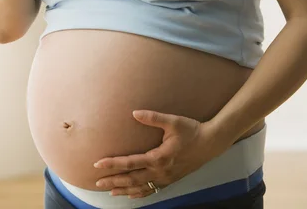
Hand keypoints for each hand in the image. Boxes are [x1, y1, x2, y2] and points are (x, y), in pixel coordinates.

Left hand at [93, 110, 218, 198]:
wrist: (210, 144)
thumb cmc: (191, 130)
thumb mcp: (173, 121)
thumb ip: (153, 118)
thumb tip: (134, 113)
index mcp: (158, 157)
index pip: (130, 163)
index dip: (112, 164)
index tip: (97, 164)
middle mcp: (160, 171)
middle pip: (132, 179)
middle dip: (113, 181)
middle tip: (97, 182)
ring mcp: (165, 178)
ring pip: (141, 187)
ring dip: (124, 189)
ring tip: (110, 191)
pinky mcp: (170, 180)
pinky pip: (151, 190)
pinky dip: (139, 193)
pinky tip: (132, 194)